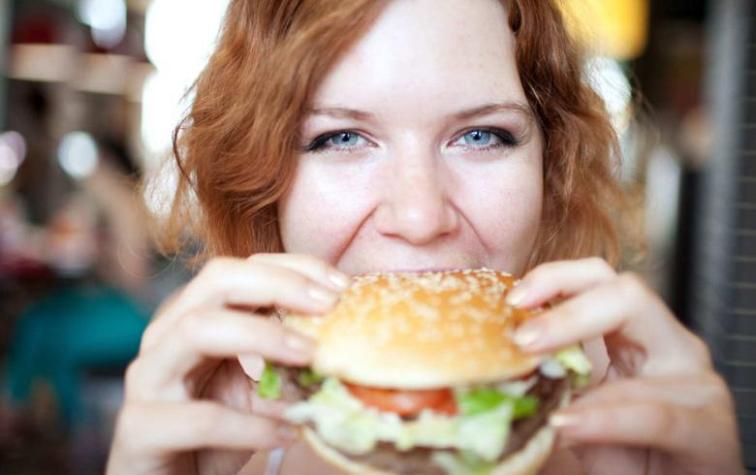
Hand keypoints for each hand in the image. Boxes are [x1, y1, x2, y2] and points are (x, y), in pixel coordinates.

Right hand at [106, 253, 349, 474]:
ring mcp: (148, 378)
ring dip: (262, 337)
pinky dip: (249, 425)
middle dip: (278, 284)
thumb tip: (344, 351)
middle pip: (216, 280)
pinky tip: (286, 432)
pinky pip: (199, 418)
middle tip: (327, 306)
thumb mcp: (256, 392)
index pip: (242, 269)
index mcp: (194, 316)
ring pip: (196, 329)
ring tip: (309, 355)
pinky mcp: (141, 429)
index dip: (293, 268)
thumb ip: (287, 367)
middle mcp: (166, 335)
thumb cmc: (212, 434)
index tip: (341, 285)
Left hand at [507, 258, 742, 474]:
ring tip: (536, 384)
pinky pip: (657, 412)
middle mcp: (667, 346)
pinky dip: (608, 417)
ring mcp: (693, 381)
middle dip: (569, 306)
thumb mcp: (571, 417)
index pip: (597, 280)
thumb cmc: (620, 459)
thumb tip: (474, 381)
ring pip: (648, 336)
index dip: (555, 278)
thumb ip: (537, 393)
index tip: (512, 299)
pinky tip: (571, 424)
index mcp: (633, 337)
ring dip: (586, 359)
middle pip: (626, 290)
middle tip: (522, 339)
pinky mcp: (709, 427)